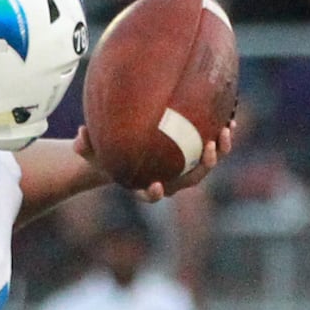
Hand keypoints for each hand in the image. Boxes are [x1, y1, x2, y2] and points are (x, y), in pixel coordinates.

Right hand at [75, 121, 235, 201]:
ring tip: (226, 129)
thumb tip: (80, 134)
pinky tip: (229, 114)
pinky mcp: (196, 152)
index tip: (156, 186)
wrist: (127, 151)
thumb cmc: (109, 153)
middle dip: (202, 167)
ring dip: (220, 150)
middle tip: (207, 148)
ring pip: (207, 163)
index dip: (157, 193)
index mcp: (147, 184)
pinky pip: (212, 145)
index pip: (153, 194)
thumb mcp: (92, 151)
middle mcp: (171, 180)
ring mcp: (186, 167)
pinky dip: (221, 134)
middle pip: (191, 179)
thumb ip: (86, 145)